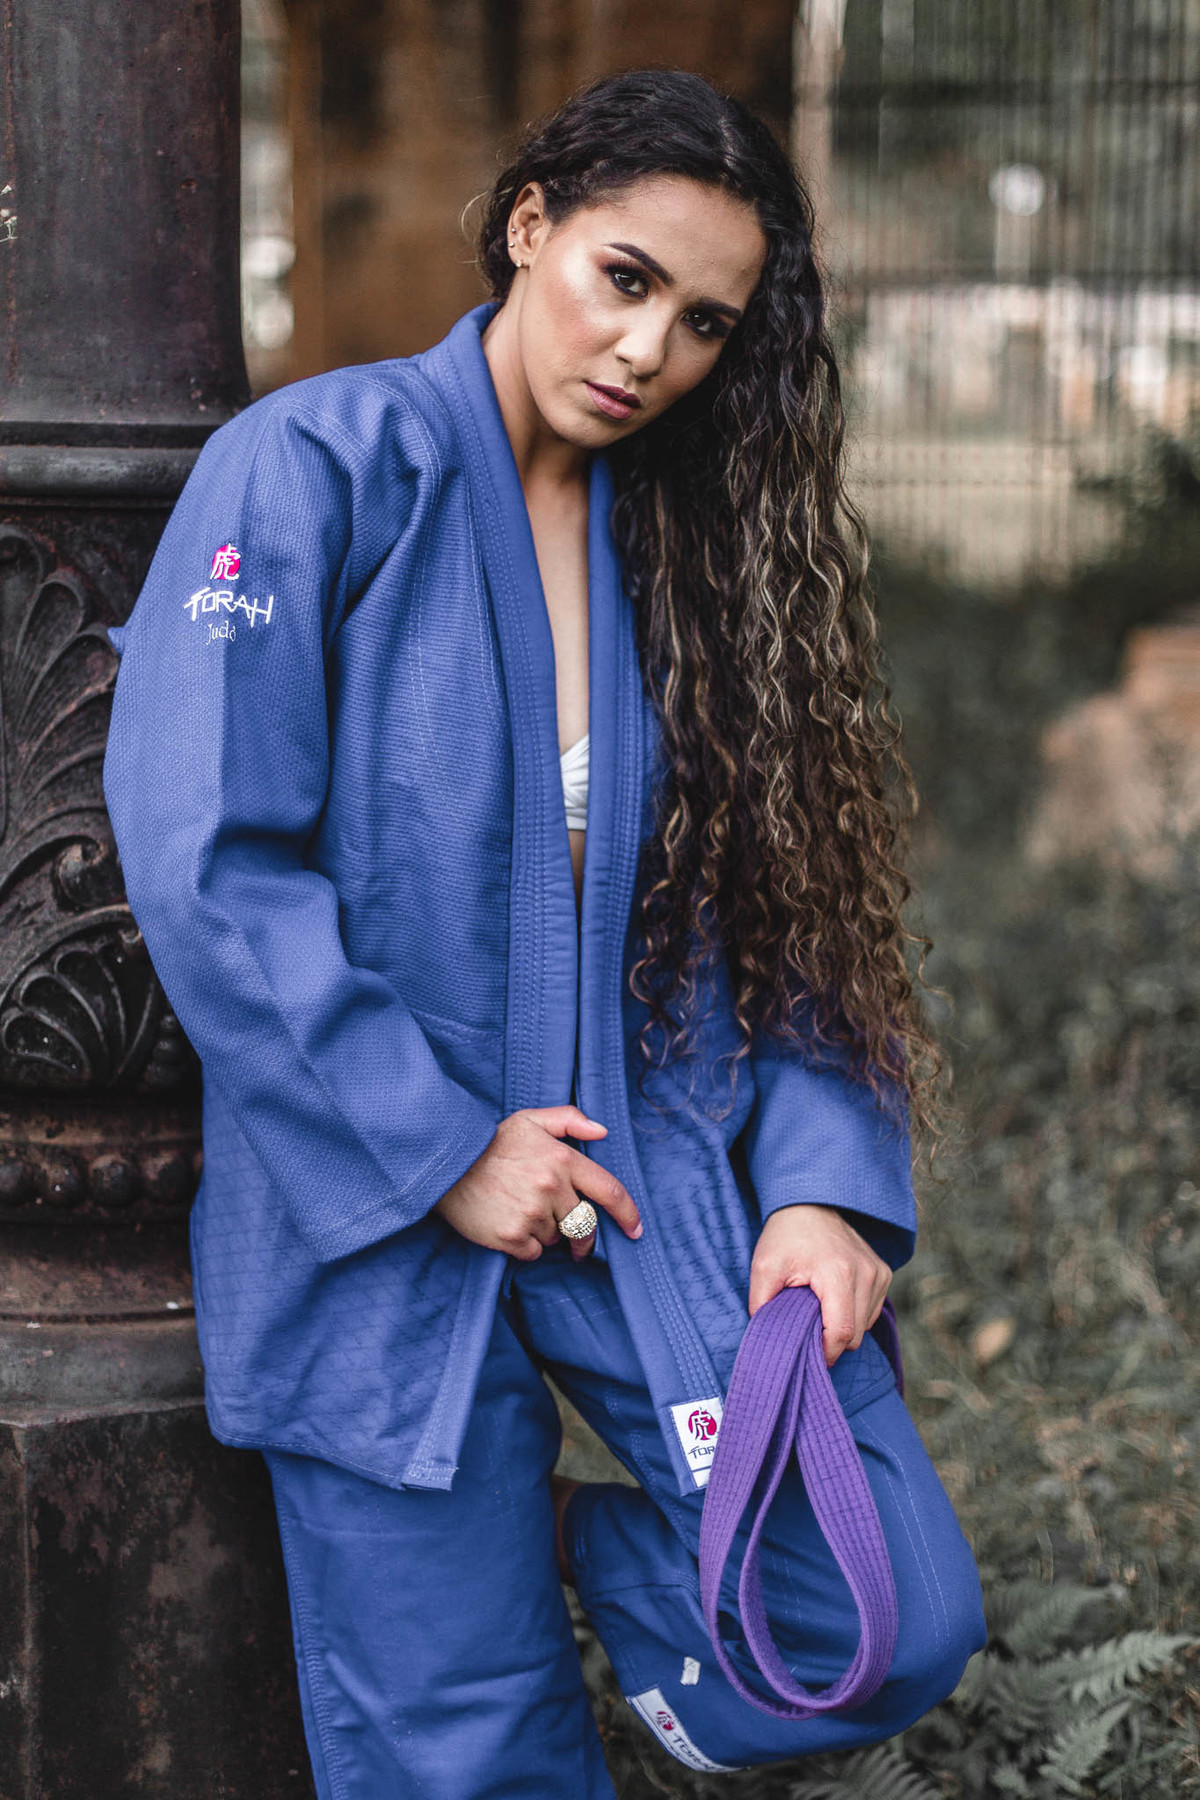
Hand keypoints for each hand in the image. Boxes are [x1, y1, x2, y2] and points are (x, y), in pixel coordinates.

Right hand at [434, 1105, 642, 1260]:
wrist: (446, 1165)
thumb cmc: (491, 1143)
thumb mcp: (529, 1120)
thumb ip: (569, 1120)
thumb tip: (603, 1132)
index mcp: (562, 1159)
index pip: (609, 1191)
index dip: (628, 1214)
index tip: (635, 1230)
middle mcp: (551, 1188)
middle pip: (585, 1224)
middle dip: (583, 1236)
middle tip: (576, 1241)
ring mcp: (532, 1214)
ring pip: (557, 1238)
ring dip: (548, 1233)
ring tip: (524, 1215)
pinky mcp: (511, 1237)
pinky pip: (533, 1253)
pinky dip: (526, 1246)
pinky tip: (511, 1227)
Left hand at [748, 1204, 891, 1368]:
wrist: (808, 1202)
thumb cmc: (785, 1236)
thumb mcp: (763, 1268)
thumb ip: (762, 1306)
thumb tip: (769, 1339)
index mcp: (838, 1274)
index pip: (841, 1334)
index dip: (824, 1354)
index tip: (807, 1356)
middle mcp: (866, 1273)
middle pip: (855, 1335)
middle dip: (831, 1342)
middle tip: (807, 1329)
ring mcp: (878, 1272)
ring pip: (865, 1326)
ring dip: (843, 1326)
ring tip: (819, 1308)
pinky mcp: (884, 1272)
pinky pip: (871, 1311)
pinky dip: (853, 1313)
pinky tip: (834, 1299)